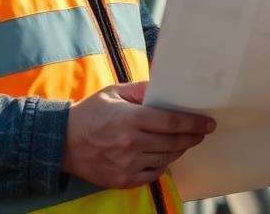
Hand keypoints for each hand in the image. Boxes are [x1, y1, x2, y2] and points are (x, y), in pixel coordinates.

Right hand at [62, 81, 214, 188]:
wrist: (61, 142)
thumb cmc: (90, 113)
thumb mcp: (115, 93)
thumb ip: (142, 90)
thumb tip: (166, 89)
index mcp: (130, 119)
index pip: (171, 123)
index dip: (193, 123)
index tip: (207, 123)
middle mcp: (130, 144)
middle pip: (172, 142)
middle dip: (191, 137)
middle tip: (201, 132)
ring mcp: (127, 164)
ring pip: (165, 158)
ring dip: (179, 150)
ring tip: (183, 141)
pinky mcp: (122, 180)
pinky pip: (153, 173)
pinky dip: (163, 164)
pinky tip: (165, 155)